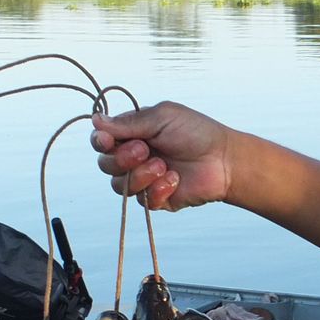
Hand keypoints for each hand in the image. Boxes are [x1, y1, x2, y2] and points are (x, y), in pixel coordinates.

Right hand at [90, 102, 230, 210]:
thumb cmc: (197, 133)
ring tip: (164, 166)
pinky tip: (175, 180)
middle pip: (105, 165)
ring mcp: (145, 180)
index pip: (102, 142)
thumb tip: (96, 120)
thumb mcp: (162, 118)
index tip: (108, 140)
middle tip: (146, 150)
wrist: (224, 160)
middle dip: (122, 158)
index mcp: (133, 135)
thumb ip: (129, 123)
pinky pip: (143, 201)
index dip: (101, 142)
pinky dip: (157, 190)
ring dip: (140, 175)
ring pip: (120, 186)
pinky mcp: (157, 199)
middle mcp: (134, 158)